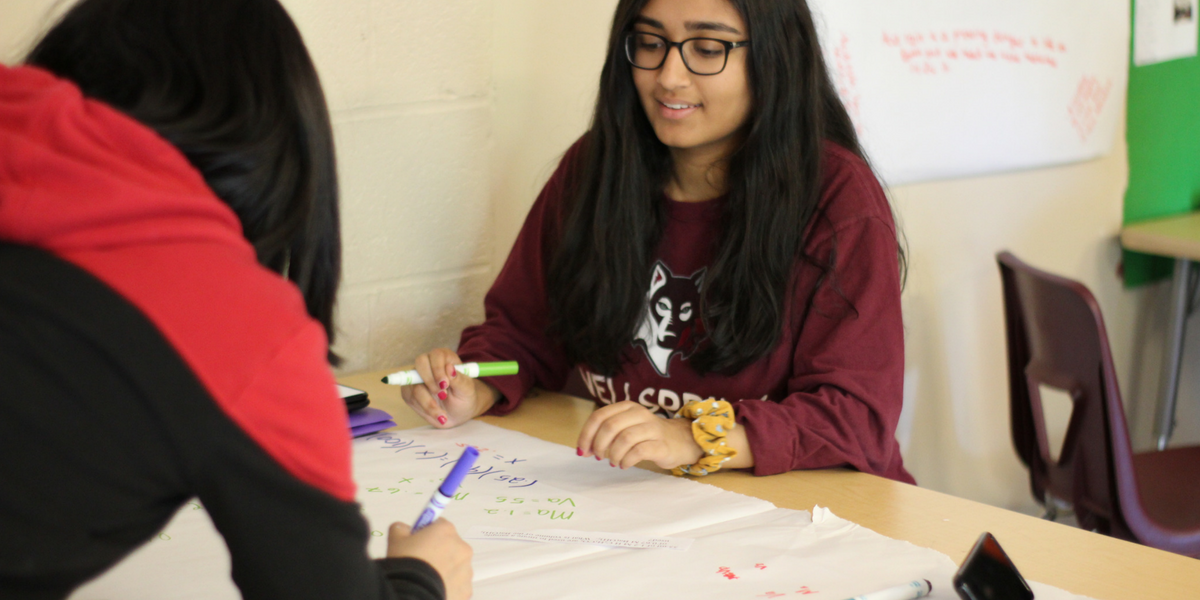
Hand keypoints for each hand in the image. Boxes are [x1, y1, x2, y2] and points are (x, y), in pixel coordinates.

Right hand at [387, 520, 472, 599]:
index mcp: (446, 530)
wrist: (412, 593)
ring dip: (444, 570)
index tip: (419, 542)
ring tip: (427, 578)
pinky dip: (448, 586)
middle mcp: (461, 547)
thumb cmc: (407, 564)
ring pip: (455, 566)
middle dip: (438, 552)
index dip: (427, 534)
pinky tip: (434, 588)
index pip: (439, 525)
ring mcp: (466, 569)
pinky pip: (458, 585)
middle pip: (450, 546)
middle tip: (421, 562)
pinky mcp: (466, 588)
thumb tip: (403, 529)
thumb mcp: (395, 540)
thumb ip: (401, 529)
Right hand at [401, 348, 496, 427]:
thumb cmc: (465, 397)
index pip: (436, 355)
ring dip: (427, 401)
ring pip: (414, 384)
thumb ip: (459, 379)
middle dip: (430, 381)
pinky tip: (436, 413)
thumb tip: (450, 368)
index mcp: (445, 358)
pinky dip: (423, 408)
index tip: (445, 385)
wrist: (458, 412)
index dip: (438, 368)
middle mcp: (429, 364)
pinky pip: (410, 397)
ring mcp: (417, 377)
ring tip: (443, 413)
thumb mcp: (467, 390)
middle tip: (442, 396)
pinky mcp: (410, 391)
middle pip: (420, 363)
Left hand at [576, 401, 702, 469]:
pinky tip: (624, 464)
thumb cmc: (647, 436)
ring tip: (613, 462)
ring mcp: (652, 428)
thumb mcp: (626, 427)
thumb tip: (583, 448)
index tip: (582, 450)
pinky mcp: (661, 444)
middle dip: (599, 444)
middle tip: (598, 457)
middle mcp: (640, 413)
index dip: (586, 434)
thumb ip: (606, 433)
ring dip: (613, 454)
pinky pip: (638, 451)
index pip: (599, 416)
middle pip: (610, 426)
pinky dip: (626, 460)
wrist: (681, 440)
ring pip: (624, 438)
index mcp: (627, 407)